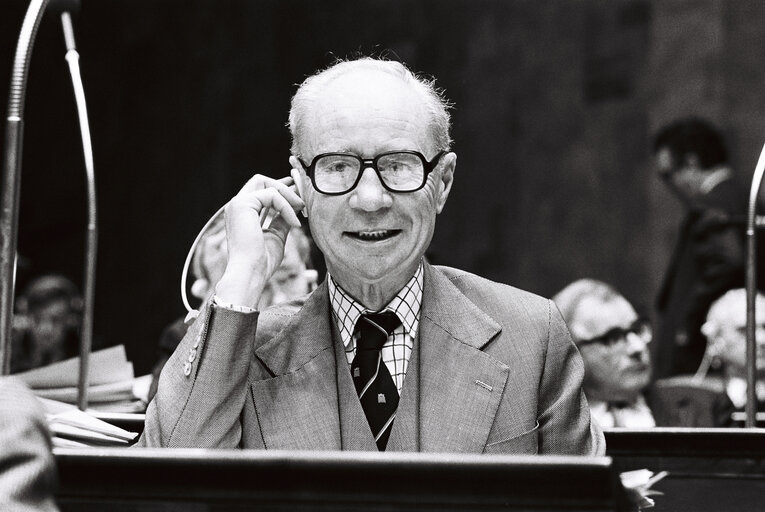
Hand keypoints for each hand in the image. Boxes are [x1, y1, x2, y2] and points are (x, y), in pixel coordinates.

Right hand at [215, 174, 304, 307]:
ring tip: (302, 208)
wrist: (251, 273)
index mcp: (242, 213)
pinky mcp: (242, 204)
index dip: (279, 187)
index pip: (259, 190)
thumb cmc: (262, 261)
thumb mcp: (276, 235)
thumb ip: (282, 219)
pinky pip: (271, 195)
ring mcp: (237, 204)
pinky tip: (295, 223)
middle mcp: (237, 206)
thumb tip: (295, 206)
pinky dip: (287, 207)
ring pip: (266, 183)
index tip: (298, 190)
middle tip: (301, 198)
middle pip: (260, 180)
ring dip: (288, 194)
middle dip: (283, 185)